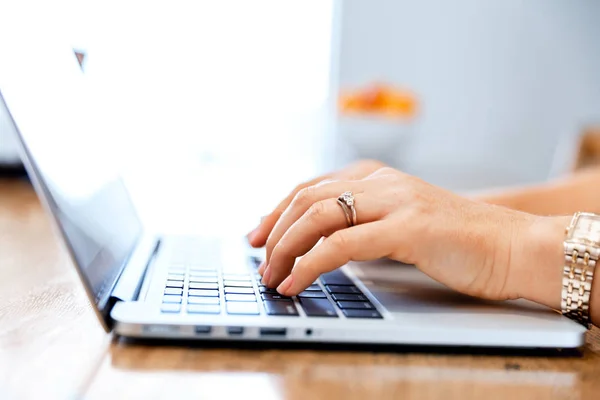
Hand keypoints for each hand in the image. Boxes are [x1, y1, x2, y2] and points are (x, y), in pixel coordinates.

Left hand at [255, 165, 545, 300]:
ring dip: (285, 248)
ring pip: (319, 216)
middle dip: (275, 232)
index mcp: (378, 176)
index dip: (277, 210)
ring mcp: (395, 201)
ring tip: (271, 275)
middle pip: (307, 198)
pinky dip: (310, 264)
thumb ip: (364, 222)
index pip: (311, 186)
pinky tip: (296, 281)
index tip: (257, 234)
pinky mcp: (408, 228)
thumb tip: (320, 243)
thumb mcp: (400, 221)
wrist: (512, 245)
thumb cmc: (457, 240)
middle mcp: (382, 181)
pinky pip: (343, 244)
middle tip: (258, 261)